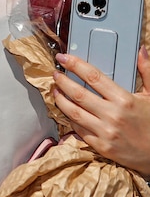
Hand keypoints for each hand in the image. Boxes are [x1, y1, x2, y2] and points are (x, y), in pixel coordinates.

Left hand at [53, 48, 149, 175]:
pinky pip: (78, 130)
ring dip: (60, 99)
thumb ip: (147, 71)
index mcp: (125, 100)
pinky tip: (66, 110)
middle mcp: (112, 115)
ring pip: (73, 112)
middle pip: (78, 94)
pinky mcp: (101, 146)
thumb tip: (141, 50)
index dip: (75, 65)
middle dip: (62, 81)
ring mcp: (105, 132)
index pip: (93, 77)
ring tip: (55, 90)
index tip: (63, 58)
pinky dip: (70, 118)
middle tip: (55, 74)